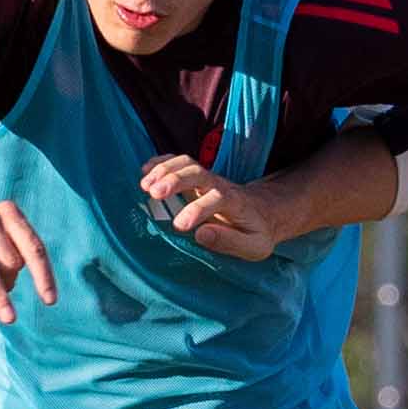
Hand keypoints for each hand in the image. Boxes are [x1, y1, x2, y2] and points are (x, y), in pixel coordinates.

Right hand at [138, 153, 293, 263]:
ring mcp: (206, 179)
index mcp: (235, 203)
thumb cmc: (255, 232)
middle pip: (198, 173)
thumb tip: (200, 234)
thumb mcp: (253, 246)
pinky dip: (161, 162)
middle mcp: (219, 186)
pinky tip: (145, 171)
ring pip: (186, 164)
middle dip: (175, 180)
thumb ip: (230, 241)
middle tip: (153, 193)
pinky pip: (178, 163)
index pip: (217, 199)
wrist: (262, 212)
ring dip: (164, 170)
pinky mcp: (195, 178)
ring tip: (144, 185)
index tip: (179, 226)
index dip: (197, 209)